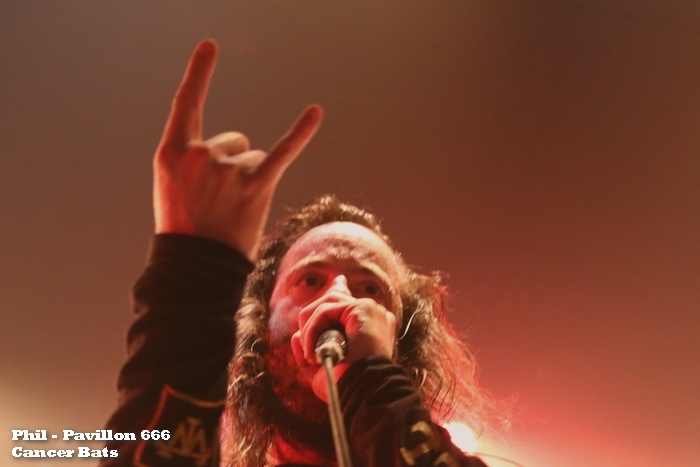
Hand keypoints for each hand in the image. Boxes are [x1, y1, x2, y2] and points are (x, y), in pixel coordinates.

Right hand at [153, 39, 323, 259]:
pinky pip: (282, 152)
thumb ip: (195, 159)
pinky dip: (300, 132)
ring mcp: (228, 170)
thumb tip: (239, 147)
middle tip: (218, 202)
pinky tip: (315, 112)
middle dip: (231, 167)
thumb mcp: (173, 187)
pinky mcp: (256, 186)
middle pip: (234, 140)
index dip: (199, 72)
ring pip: (253, 157)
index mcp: (172, 152)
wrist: (194, 269)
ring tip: (232, 210)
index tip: (210, 45)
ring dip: (248, 181)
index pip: (187, 103)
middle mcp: (200, 154)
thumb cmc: (184, 228)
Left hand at [290, 291, 397, 400]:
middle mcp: (374, 314)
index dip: (321, 316)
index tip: (308, 334)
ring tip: (309, 353)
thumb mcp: (327, 367)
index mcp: (373, 327)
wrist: (363, 394)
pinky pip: (325, 311)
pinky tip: (311, 353)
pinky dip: (312, 330)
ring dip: (310, 327)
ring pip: (327, 303)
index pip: (343, 308)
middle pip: (334, 300)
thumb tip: (296, 336)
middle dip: (312, 320)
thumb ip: (313, 350)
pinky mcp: (361, 309)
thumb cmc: (348, 386)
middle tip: (307, 349)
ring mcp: (370, 309)